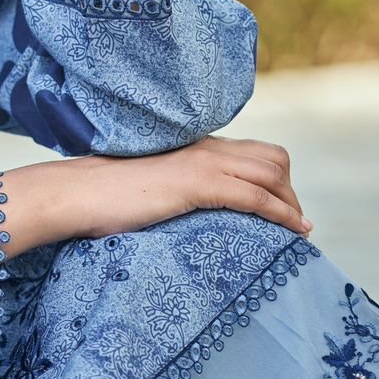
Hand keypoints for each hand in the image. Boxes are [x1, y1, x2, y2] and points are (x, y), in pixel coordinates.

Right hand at [72, 135, 310, 242]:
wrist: (80, 193)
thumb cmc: (104, 197)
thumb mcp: (151, 186)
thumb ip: (175, 189)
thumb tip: (185, 211)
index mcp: (195, 146)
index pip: (255, 152)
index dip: (277, 180)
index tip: (284, 209)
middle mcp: (206, 148)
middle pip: (273, 160)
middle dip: (291, 193)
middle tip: (293, 225)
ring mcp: (203, 164)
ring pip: (272, 175)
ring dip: (292, 204)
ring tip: (298, 232)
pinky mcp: (198, 185)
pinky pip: (257, 197)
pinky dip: (282, 215)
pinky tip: (292, 233)